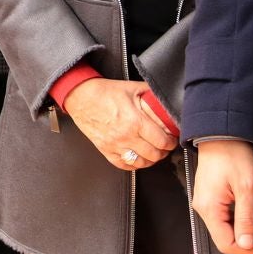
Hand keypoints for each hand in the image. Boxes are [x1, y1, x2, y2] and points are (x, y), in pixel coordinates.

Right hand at [63, 77, 177, 171]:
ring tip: (153, 153)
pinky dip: (133, 165)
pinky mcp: (105, 150)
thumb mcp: (132, 88)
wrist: (81, 97)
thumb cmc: (105, 92)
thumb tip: (166, 99)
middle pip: (153, 154)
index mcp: (135, 121)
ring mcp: (114, 145)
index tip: (171, 140)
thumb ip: (151, 94)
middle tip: (165, 147)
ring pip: (140, 163)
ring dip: (150, 160)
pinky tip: (137, 159)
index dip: (171, 142)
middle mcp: (125, 136)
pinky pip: (123, 165)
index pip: (161, 141)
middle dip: (163, 152)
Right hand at [190, 139, 252, 253]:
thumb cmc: (234, 156)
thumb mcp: (247, 188)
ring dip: (245, 226)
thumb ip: (246, 219)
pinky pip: (223, 216)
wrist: (222, 134)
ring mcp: (205, 203)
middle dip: (249, 236)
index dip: (248, 249)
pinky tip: (249, 206)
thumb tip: (247, 245)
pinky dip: (239, 217)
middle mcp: (203, 209)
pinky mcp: (209, 197)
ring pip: (226, 228)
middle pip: (225, 237)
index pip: (226, 244)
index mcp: (209, 209)